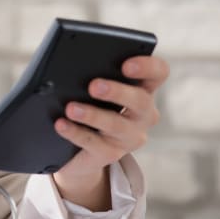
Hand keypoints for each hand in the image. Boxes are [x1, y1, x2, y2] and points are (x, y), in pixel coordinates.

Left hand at [51, 54, 168, 209]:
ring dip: (93, 115)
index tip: (126, 65)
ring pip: (116, 125)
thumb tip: (71, 64)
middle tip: (94, 86)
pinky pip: (94, 143)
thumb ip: (92, 74)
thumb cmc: (88, 106)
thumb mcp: (93, 90)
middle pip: (140, 100)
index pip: (158, 73)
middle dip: (117, 92)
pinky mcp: (110, 154)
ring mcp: (129, 137)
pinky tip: (62, 125)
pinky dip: (76, 133)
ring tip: (71, 108)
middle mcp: (143, 114)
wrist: (76, 150)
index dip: (148, 67)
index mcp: (142, 90)